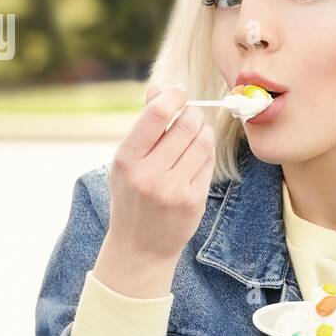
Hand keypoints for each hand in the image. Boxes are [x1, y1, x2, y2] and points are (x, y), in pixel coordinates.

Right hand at [104, 82, 216, 266]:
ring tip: (196, 135)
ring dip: (204, 132)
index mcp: (127, 159)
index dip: (174, 97)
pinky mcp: (193, 201)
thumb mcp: (128, 161)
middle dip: (193, 114)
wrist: (139, 247)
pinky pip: (208, 164)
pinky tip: (198, 157)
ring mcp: (172, 189)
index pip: (156, 115)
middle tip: (192, 115)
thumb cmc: (132, 196)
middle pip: (186, 126)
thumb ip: (144, 125)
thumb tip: (158, 89)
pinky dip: (206, 154)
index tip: (179, 92)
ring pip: (203, 142)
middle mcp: (148, 174)